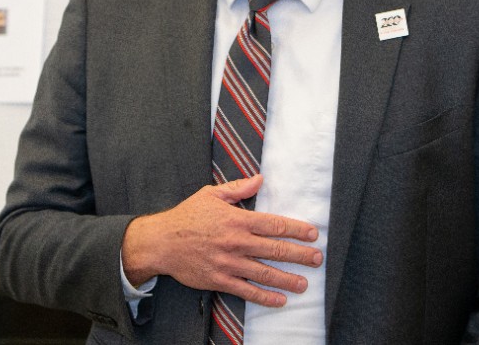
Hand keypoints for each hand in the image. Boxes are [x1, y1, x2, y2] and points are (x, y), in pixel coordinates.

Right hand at [121, 174, 321, 307]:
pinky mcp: (220, 280)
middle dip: (299, 255)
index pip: (274, 225)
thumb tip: (260, 179)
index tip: (312, 234)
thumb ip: (237, 189)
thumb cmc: (186, 216)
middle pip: (275, 249)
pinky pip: (247, 291)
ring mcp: (229, 263)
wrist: (161, 242)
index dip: (296, 229)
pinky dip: (265, 297)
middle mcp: (236, 242)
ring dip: (288, 279)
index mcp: (236, 219)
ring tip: (304, 283)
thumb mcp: (210, 195)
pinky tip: (280, 300)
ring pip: (265, 273)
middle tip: (317, 259)